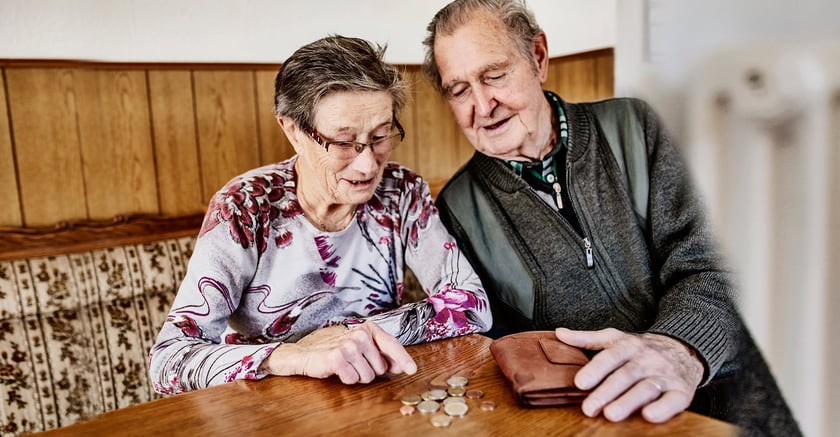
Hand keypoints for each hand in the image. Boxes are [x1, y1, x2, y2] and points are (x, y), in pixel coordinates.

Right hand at [262, 321, 416, 383]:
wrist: (306, 352)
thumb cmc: (334, 348)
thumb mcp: (360, 346)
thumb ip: (381, 353)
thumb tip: (400, 366)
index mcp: (368, 328)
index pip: (391, 344)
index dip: (403, 359)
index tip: (411, 370)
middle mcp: (360, 335)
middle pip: (380, 368)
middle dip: (370, 371)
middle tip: (355, 363)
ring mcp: (349, 345)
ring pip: (368, 376)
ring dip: (358, 376)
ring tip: (346, 366)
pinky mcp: (338, 357)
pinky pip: (353, 379)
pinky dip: (346, 378)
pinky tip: (338, 370)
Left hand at [555, 327, 703, 422]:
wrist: (685, 350)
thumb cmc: (642, 349)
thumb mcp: (615, 338)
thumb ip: (587, 338)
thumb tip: (559, 333)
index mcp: (629, 346)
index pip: (610, 357)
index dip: (595, 370)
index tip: (579, 383)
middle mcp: (647, 360)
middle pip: (626, 375)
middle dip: (607, 392)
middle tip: (589, 408)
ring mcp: (666, 375)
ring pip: (646, 388)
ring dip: (629, 402)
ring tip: (611, 415)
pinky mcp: (682, 391)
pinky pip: (674, 400)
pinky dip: (663, 408)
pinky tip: (649, 416)